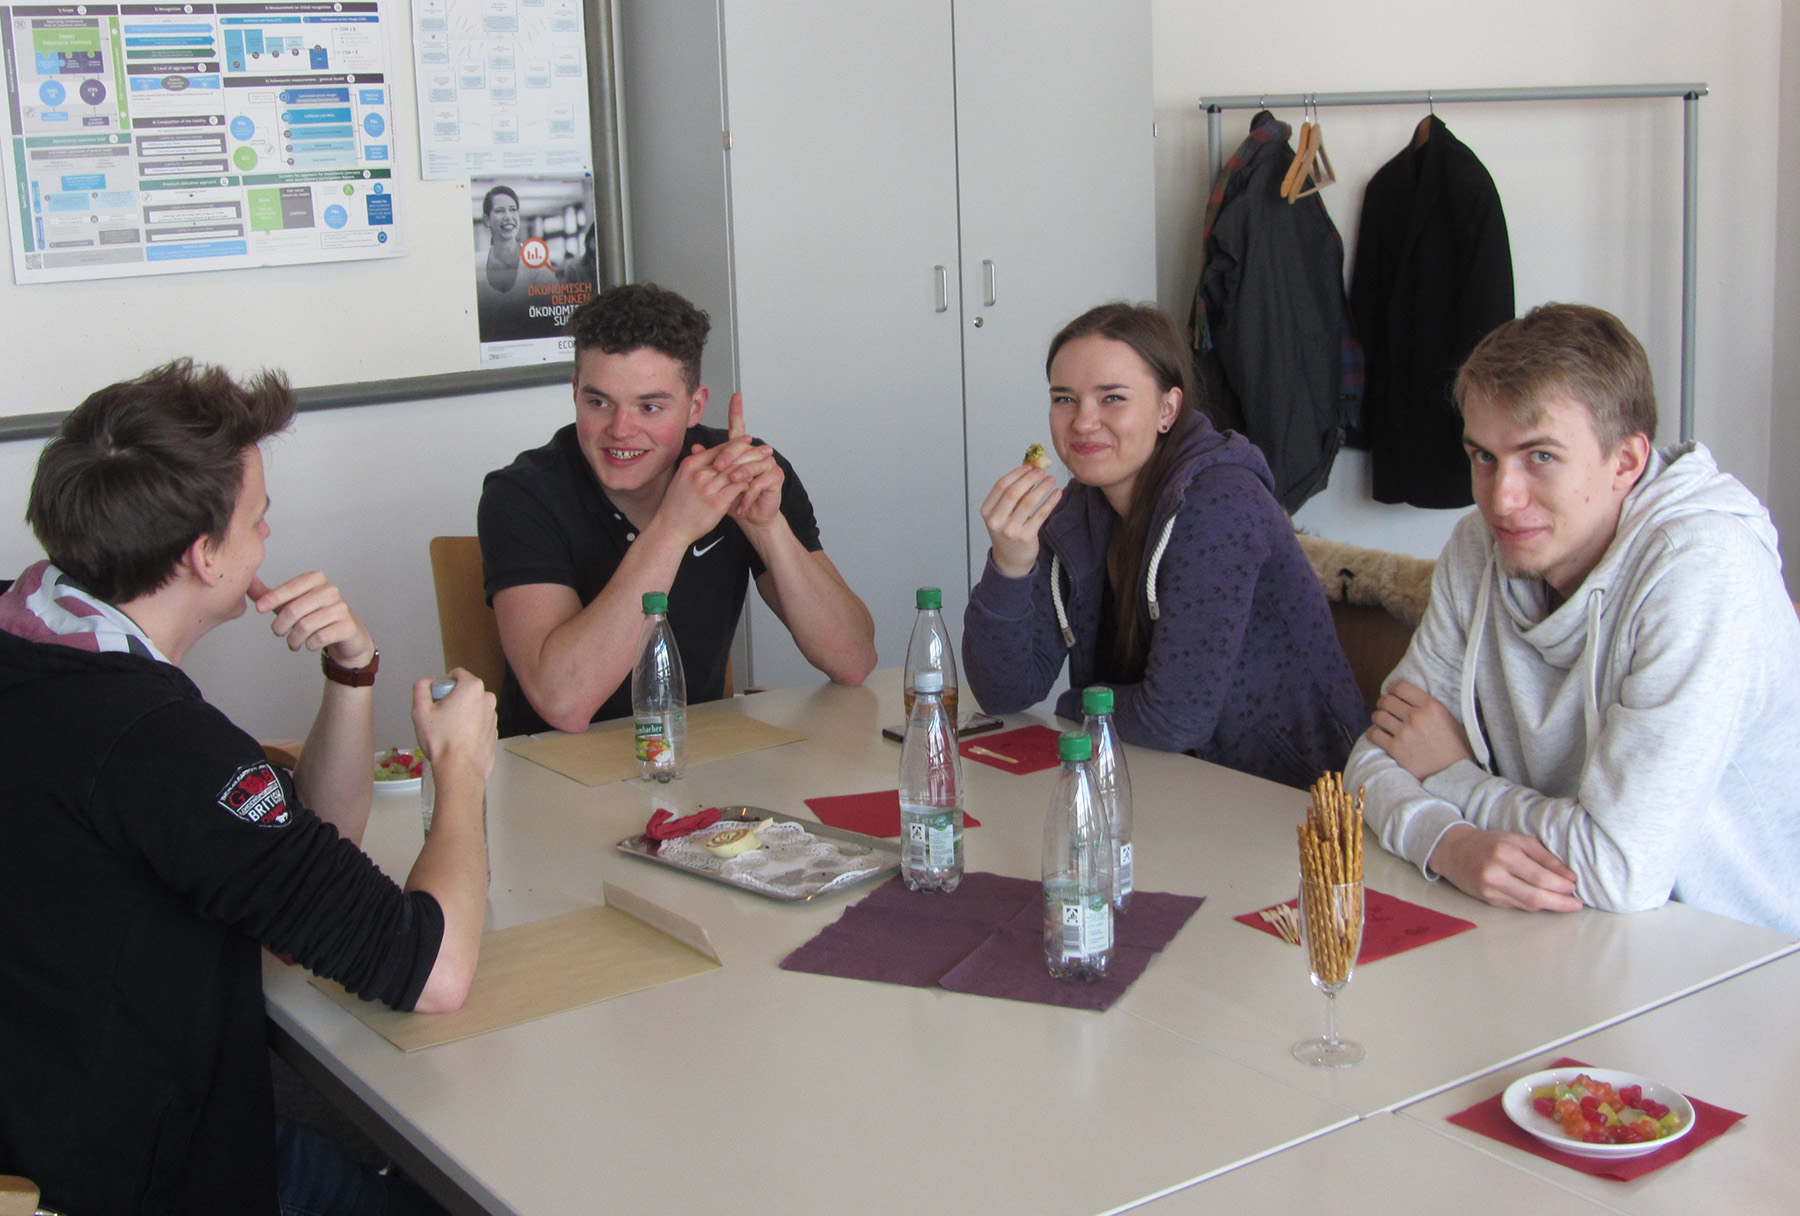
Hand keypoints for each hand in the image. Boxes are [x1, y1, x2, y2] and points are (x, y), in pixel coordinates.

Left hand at [249, 572, 373, 667]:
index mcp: (316, 580)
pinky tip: (310, 644)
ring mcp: (341, 608)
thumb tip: (247, 583)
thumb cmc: (317, 616)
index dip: (272, 599)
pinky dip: (309, 645)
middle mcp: (330, 590)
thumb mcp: (292, 603)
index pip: (290, 588)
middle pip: (294, 609)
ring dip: (294, 639)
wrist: (348, 634)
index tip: (259, 608)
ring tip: (293, 642)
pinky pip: (319, 638)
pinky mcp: (347, 626)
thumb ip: (270, 595)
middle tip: (278, 632)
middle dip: (280, 625)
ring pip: (305, 626)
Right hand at [411, 669, 497, 779]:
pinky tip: (458, 741)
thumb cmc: (441, 740)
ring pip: (472, 708)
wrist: (459, 769)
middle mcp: (488, 699)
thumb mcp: (420, 709)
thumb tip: (429, 681)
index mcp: (473, 688)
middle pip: (465, 691)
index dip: (442, 685)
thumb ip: (421, 687)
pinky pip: (478, 723)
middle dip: (451, 700)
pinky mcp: (494, 732)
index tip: (436, 701)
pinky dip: (469, 728)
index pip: (456, 674)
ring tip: (448, 731)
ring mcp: (493, 716)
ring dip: (461, 714)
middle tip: (439, 717)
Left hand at [699, 392, 784, 527]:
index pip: (739, 427)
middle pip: (742, 447)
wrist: (750, 516)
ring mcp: (768, 463)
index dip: (737, 411)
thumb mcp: (717, 481)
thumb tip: (695, 447)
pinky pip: (760, 482)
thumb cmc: (732, 498)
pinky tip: (741, 503)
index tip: (736, 396)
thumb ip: (708, 462)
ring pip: (752, 465)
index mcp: (742, 451)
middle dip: (728, 456)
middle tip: (717, 467)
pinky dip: (749, 494)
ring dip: (740, 475)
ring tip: (730, 484)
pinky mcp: (776, 477)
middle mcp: (756, 453)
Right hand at [980, 464, 1060, 577]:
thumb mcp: (1001, 514)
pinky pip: (1040, 515)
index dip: (1016, 473)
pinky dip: (1050, 502)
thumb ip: (1011, 495)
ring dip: (1041, 488)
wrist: (1011, 559)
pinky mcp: (1026, 537)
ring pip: (1028, 502)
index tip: (1028, 466)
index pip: (1001, 486)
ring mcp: (1010, 530)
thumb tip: (1029, 470)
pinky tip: (1057, 494)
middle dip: (1029, 479)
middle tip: (1041, 471)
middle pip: (1013, 493)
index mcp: (987, 511)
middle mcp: (996, 521)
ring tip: (1051, 480)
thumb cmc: (1007, 532)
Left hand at [1367, 680, 1474, 780]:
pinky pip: (1374, 734)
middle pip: (1386, 700)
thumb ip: (1431, 707)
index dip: (1392, 688)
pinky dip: (1372, 733)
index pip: (1401, 687)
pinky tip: (1377, 735)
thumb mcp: (1450, 720)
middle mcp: (1416, 716)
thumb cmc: (1456, 748)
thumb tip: (1412, 699)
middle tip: (1386, 709)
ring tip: (1382, 722)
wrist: (1455, 775)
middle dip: (1383, 703)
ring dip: (1378, 718)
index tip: (1390, 692)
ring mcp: (1404, 733)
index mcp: (1431, 706)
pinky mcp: (1396, 749)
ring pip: (1378, 715)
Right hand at [1428, 824, 1582, 911]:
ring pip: (1528, 904)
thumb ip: (1544, 856)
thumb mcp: (1517, 840)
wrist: (1454, 851)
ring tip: (1565, 903)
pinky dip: (1533, 904)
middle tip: (1577, 904)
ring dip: (1550, 906)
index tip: (1575, 886)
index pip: (1541, 877)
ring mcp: (1490, 890)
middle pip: (1536, 896)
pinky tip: (1543, 900)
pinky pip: (1518, 906)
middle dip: (1561, 902)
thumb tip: (1569, 876)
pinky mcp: (1488, 900)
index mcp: (1505, 854)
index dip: (1562, 885)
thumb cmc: (1489, 842)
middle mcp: (1496, 874)